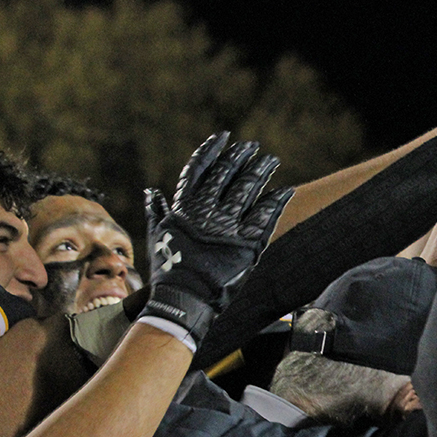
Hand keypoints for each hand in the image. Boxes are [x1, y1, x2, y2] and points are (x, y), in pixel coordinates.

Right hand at [140, 133, 293, 349]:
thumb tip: (152, 191)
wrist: (183, 300)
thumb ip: (157, 211)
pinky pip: (265, 216)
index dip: (212, 150)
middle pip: (227, 174)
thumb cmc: (168, 269)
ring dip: (260, 171)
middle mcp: (207, 211)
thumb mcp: (158, 235)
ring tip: (270, 160)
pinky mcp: (247, 243)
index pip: (199, 168)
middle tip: (252, 146)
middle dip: (241, 157)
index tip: (223, 136)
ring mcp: (227, 226)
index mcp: (185, 207)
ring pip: (248, 188)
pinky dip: (276, 201)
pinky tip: (285, 190)